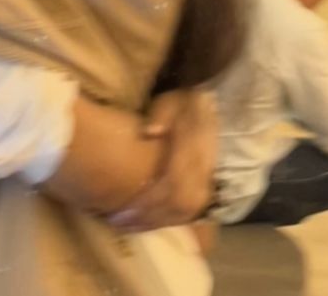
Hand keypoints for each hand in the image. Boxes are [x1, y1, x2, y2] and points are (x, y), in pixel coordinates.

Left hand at [108, 89, 217, 231]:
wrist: (206, 101)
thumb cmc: (180, 101)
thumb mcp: (168, 101)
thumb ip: (160, 115)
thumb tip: (149, 132)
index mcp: (192, 147)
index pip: (172, 182)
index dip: (148, 201)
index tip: (122, 210)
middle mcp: (203, 167)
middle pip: (179, 204)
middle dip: (150, 218)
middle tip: (120, 223)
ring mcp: (208, 176)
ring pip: (188, 211)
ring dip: (159, 222)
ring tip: (131, 227)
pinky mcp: (207, 182)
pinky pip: (193, 209)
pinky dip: (171, 220)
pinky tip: (151, 221)